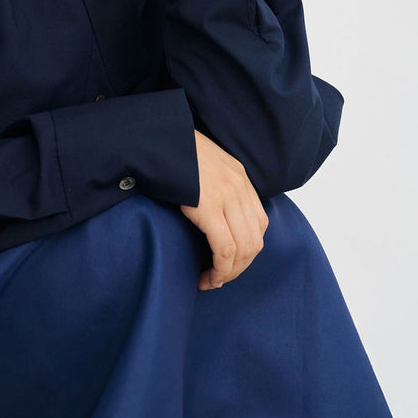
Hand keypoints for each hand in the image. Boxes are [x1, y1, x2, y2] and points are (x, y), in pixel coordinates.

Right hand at [180, 129, 268, 290]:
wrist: (158, 137)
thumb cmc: (172, 150)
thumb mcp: (203, 162)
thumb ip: (213, 182)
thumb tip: (209, 211)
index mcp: (239, 176)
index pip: (259, 223)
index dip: (248, 250)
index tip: (229, 263)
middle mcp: (239, 187)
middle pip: (255, 240)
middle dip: (240, 267)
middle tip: (219, 278)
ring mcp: (226, 197)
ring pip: (244, 249)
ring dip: (230, 273)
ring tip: (211, 280)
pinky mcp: (209, 207)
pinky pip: (225, 249)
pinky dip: (220, 269)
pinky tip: (207, 277)